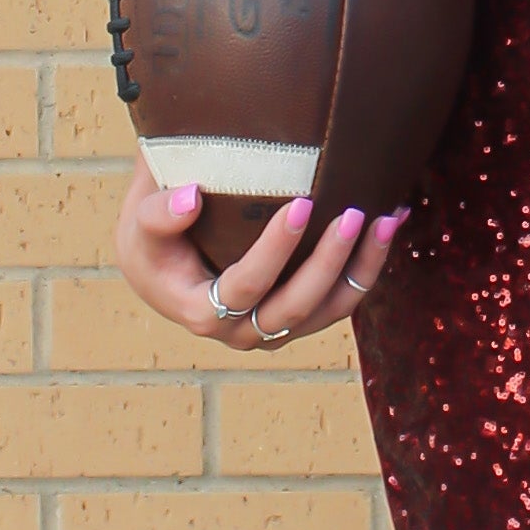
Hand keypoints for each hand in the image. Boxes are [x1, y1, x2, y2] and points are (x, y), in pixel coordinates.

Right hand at [113, 161, 405, 350]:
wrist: (163, 264)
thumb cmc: (151, 239)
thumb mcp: (138, 223)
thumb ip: (158, 213)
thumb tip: (190, 197)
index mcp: (202, 312)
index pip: (246, 286)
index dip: (275, 251)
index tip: (302, 204)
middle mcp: (243, 332)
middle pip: (296, 307)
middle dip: (329, 262)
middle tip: (354, 214)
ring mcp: (276, 328)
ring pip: (329, 310)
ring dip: (362, 267)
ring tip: (388, 219)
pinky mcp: (300, 316)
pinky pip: (340, 300)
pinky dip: (366, 266)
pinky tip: (391, 222)